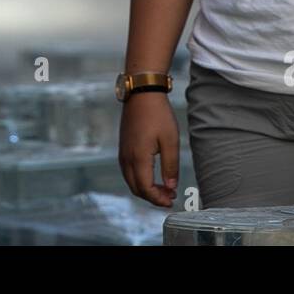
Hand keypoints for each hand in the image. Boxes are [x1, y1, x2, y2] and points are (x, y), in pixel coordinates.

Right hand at [117, 92, 179, 207]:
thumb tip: (170, 186)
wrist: (141, 93)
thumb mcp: (170, 140)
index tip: (171, 200)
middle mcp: (127, 158)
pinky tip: (153, 175)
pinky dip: (139, 179)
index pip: (145, 188)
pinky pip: (128, 172)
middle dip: (152, 196)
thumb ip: (170, 165)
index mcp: (139, 157)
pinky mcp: (123, 148)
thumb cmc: (158, 115)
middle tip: (170, 195)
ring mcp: (122, 153)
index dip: (158, 198)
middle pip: (136, 188)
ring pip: (131, 181)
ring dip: (146, 188)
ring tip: (164, 187)